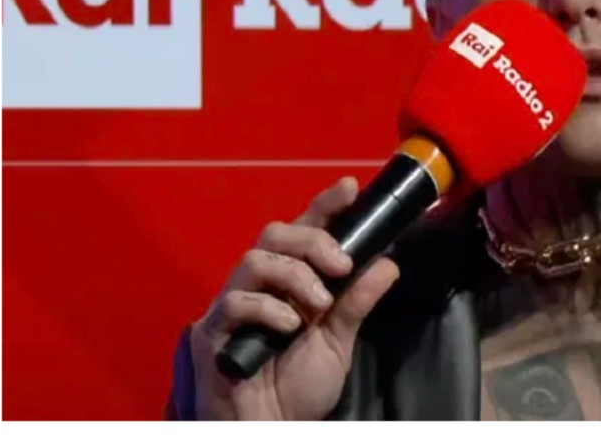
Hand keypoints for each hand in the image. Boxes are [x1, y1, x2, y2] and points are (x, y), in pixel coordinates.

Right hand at [187, 177, 400, 420]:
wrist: (272, 429)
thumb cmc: (297, 387)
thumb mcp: (338, 341)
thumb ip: (357, 302)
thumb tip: (388, 262)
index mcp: (290, 281)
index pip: (304, 231)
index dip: (325, 205)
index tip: (350, 188)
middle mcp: (260, 285)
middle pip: (276, 232)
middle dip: (313, 240)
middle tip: (341, 266)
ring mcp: (233, 305)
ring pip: (255, 259)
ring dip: (294, 274)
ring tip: (319, 304)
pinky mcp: (213, 332)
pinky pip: (235, 302)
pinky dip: (269, 309)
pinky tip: (289, 328)